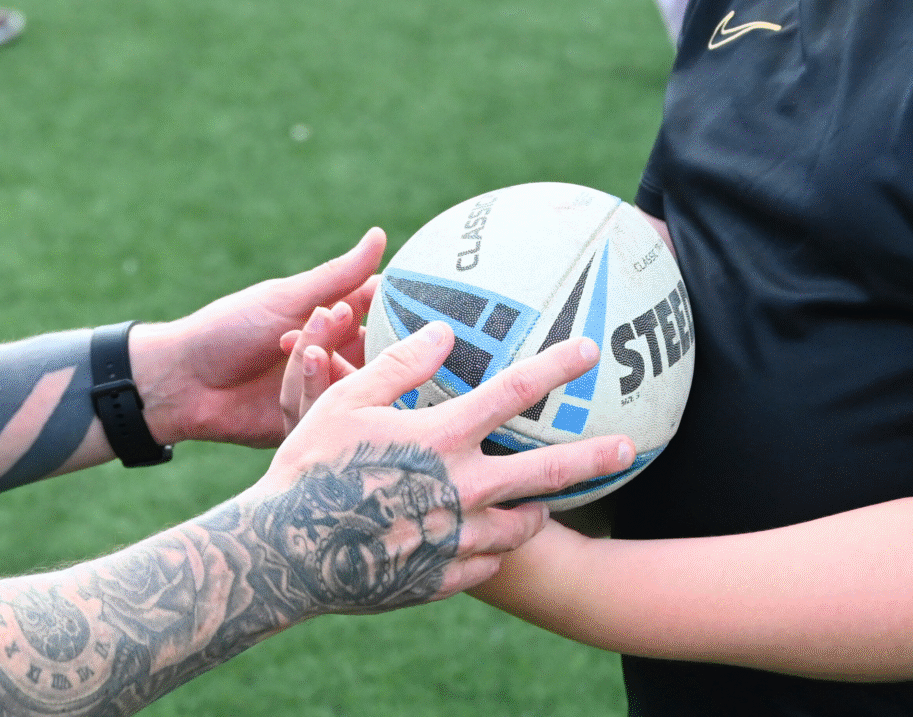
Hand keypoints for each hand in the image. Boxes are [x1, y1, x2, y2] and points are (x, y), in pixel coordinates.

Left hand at [130, 227, 385, 448]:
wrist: (182, 382)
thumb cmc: (229, 329)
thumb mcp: (286, 299)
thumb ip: (337, 277)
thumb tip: (380, 235)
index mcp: (333, 316)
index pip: (382, 308)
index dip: (401, 307)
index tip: (417, 305)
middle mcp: (335, 353)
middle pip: (377, 351)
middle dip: (366, 343)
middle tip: (338, 328)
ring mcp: (324, 390)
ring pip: (356, 384)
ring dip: (331, 366)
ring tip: (303, 350)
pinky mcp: (310, 423)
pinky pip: (329, 416)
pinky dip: (315, 398)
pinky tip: (294, 385)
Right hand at [249, 323, 633, 609]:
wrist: (284, 553)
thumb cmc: (308, 466)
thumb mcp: (347, 402)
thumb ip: (400, 364)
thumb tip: (445, 333)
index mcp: (441, 438)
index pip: (514, 392)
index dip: (555, 366)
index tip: (589, 350)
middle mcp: (461, 489)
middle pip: (546, 472)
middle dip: (593, 458)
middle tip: (628, 448)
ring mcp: (455, 539)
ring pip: (520, 526)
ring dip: (539, 511)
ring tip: (547, 505)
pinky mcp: (442, 578)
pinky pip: (486, 564)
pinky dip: (493, 550)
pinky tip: (488, 541)